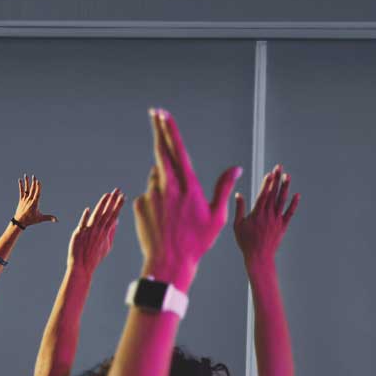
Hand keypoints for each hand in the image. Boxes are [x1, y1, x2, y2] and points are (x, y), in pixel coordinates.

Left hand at [13, 175, 56, 226]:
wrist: (20, 222)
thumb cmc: (31, 220)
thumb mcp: (40, 219)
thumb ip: (49, 218)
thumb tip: (57, 220)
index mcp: (34, 203)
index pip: (37, 193)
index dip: (37, 187)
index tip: (38, 181)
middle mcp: (29, 200)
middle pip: (32, 190)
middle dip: (33, 183)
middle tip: (34, 176)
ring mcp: (25, 199)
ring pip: (26, 189)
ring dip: (27, 182)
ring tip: (26, 175)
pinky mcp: (21, 200)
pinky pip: (21, 191)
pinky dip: (21, 186)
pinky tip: (20, 180)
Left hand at [66, 189, 124, 273]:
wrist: (82, 266)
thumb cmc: (94, 257)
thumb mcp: (107, 245)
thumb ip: (112, 232)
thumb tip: (116, 221)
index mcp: (105, 233)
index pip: (113, 216)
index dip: (118, 206)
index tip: (122, 196)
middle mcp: (98, 231)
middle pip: (107, 213)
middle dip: (113, 201)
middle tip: (117, 190)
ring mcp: (89, 232)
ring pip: (96, 216)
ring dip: (102, 205)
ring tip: (107, 195)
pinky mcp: (79, 234)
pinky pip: (83, 224)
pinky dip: (85, 218)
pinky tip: (88, 210)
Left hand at [132, 109, 241, 288]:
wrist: (170, 262)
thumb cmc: (197, 242)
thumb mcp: (217, 216)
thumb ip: (224, 188)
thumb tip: (236, 168)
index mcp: (188, 186)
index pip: (177, 150)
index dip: (170, 129)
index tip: (163, 113)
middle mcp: (168, 186)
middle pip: (160, 150)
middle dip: (158, 130)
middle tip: (154, 112)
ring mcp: (151, 194)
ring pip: (156, 177)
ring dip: (164, 181)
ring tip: (173, 208)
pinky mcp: (139, 205)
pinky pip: (148, 195)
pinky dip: (155, 200)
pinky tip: (162, 219)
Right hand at [233, 164, 298, 268]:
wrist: (259, 257)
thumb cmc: (246, 242)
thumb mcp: (238, 226)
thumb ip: (239, 209)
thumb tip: (238, 195)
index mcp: (256, 214)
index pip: (263, 195)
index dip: (267, 183)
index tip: (270, 173)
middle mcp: (268, 215)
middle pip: (273, 194)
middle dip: (276, 179)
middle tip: (279, 167)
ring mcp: (277, 220)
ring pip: (282, 201)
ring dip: (285, 187)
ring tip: (287, 176)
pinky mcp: (283, 226)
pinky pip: (290, 213)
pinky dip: (294, 204)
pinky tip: (297, 195)